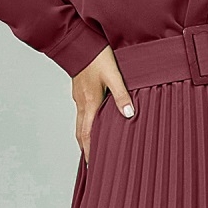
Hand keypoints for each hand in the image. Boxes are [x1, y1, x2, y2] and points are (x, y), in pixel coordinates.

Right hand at [72, 46, 134, 163]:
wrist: (77, 40)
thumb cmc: (96, 56)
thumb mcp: (114, 75)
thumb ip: (122, 95)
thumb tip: (130, 115)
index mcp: (91, 103)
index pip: (88, 135)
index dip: (90, 152)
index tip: (93, 167)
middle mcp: (82, 103)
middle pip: (81, 133)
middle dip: (86, 150)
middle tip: (93, 164)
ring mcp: (79, 97)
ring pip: (80, 123)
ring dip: (85, 138)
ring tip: (93, 149)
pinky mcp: (79, 91)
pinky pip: (81, 113)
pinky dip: (86, 124)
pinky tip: (94, 124)